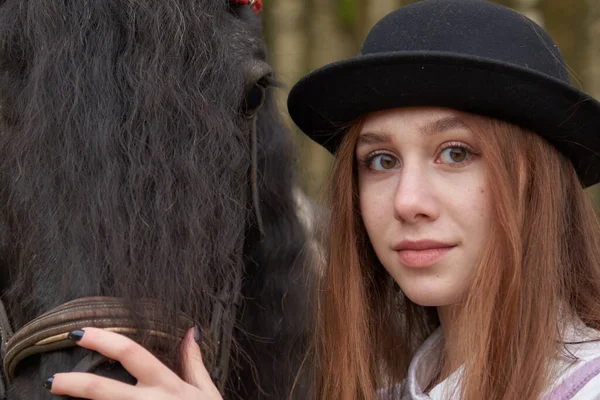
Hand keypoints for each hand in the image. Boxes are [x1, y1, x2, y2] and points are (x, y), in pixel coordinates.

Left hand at [46, 327, 222, 399]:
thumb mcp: (207, 391)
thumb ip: (194, 362)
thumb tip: (191, 330)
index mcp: (167, 384)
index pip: (132, 353)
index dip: (104, 340)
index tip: (79, 333)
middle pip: (103, 389)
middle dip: (74, 383)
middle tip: (54, 379)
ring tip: (61, 399)